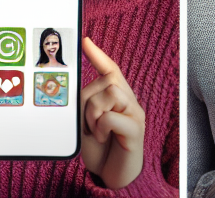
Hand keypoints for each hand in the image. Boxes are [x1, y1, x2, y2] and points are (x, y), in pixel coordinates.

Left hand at [78, 37, 145, 188]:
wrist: (110, 173)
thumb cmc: (98, 147)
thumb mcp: (86, 120)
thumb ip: (86, 102)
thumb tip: (78, 90)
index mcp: (116, 97)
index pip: (110, 69)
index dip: (98, 55)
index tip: (85, 41)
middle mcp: (129, 102)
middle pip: (107, 81)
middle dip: (90, 100)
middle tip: (90, 123)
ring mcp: (135, 114)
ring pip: (111, 93)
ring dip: (94, 113)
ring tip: (96, 130)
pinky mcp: (137, 130)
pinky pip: (112, 117)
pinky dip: (101, 127)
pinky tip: (103, 137)